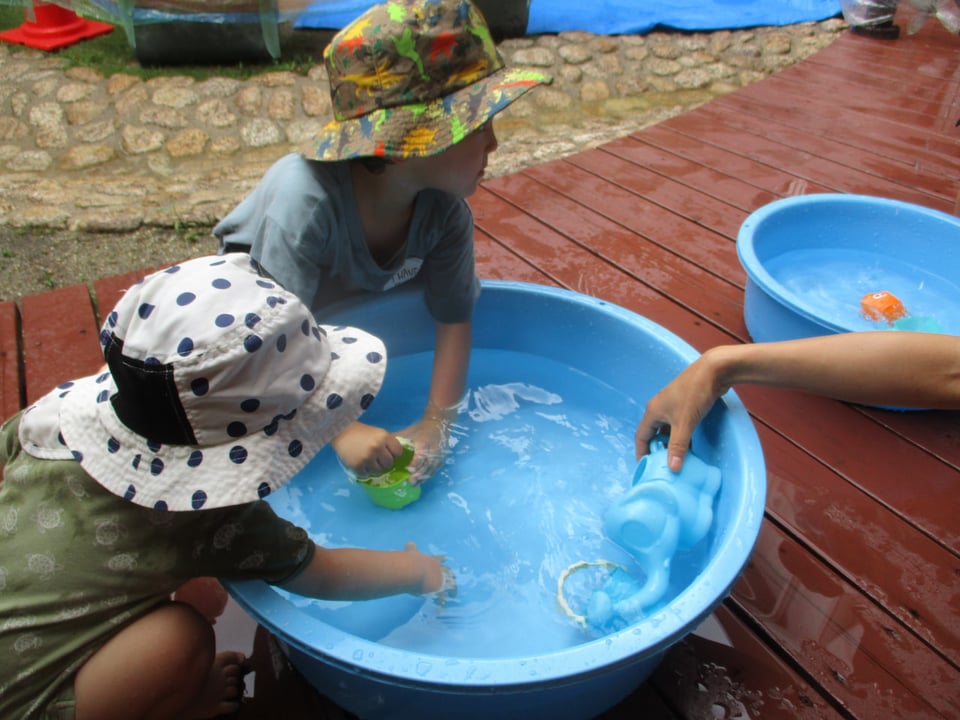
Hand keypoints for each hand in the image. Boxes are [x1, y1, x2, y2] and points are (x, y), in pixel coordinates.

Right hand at [331, 421, 404, 477]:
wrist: (341, 432)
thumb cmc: (361, 432)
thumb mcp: (378, 433)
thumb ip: (387, 443)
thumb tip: (397, 457)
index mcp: (384, 437)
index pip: (398, 452)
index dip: (394, 454)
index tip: (388, 453)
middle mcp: (377, 447)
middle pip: (389, 463)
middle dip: (384, 463)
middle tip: (377, 459)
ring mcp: (367, 457)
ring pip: (378, 471)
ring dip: (374, 469)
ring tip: (368, 462)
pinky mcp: (357, 465)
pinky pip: (366, 475)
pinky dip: (364, 472)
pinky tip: (361, 464)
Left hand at [399, 403, 457, 483]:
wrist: (437, 425)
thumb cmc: (419, 429)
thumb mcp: (409, 432)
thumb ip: (397, 439)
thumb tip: (382, 446)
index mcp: (424, 441)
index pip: (421, 453)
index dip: (416, 462)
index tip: (409, 469)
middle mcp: (433, 448)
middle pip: (428, 464)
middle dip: (420, 473)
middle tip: (410, 481)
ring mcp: (439, 454)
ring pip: (432, 468)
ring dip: (423, 477)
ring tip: (414, 484)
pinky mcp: (441, 459)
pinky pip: (435, 470)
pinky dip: (428, 476)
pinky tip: (420, 481)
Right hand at [404, 541, 456, 603]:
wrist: (415, 570)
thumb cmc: (412, 560)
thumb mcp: (411, 552)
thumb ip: (411, 548)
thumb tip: (409, 543)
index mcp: (433, 560)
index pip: (440, 559)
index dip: (442, 559)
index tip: (446, 558)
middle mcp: (439, 570)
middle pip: (449, 572)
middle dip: (452, 576)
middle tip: (454, 580)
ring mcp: (440, 580)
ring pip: (450, 586)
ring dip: (452, 591)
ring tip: (453, 596)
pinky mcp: (438, 590)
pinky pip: (442, 598)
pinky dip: (441, 603)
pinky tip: (441, 608)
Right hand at [635, 353, 727, 471]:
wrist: (714, 370)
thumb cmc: (695, 393)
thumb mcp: (685, 423)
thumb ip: (678, 446)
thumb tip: (673, 468)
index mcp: (653, 411)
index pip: (641, 436)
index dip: (642, 452)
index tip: (646, 467)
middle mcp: (659, 407)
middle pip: (653, 433)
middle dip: (658, 449)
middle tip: (664, 465)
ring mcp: (672, 404)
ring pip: (667, 428)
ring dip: (671, 442)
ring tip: (677, 458)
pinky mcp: (685, 403)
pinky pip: (678, 423)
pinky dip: (681, 435)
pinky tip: (689, 445)